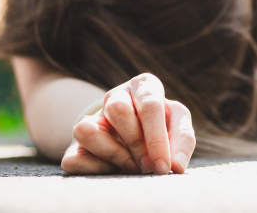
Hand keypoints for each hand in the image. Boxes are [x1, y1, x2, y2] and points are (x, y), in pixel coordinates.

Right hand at [61, 73, 195, 174]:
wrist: (135, 135)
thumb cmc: (162, 127)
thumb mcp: (178, 126)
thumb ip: (182, 141)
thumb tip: (176, 166)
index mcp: (144, 86)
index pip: (149, 105)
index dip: (157, 139)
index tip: (164, 167)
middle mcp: (116, 96)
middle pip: (118, 110)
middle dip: (136, 144)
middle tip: (149, 166)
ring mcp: (93, 117)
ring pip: (87, 130)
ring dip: (114, 154)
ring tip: (132, 166)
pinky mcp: (77, 143)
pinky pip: (74, 158)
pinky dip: (95, 169)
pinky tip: (113, 170)